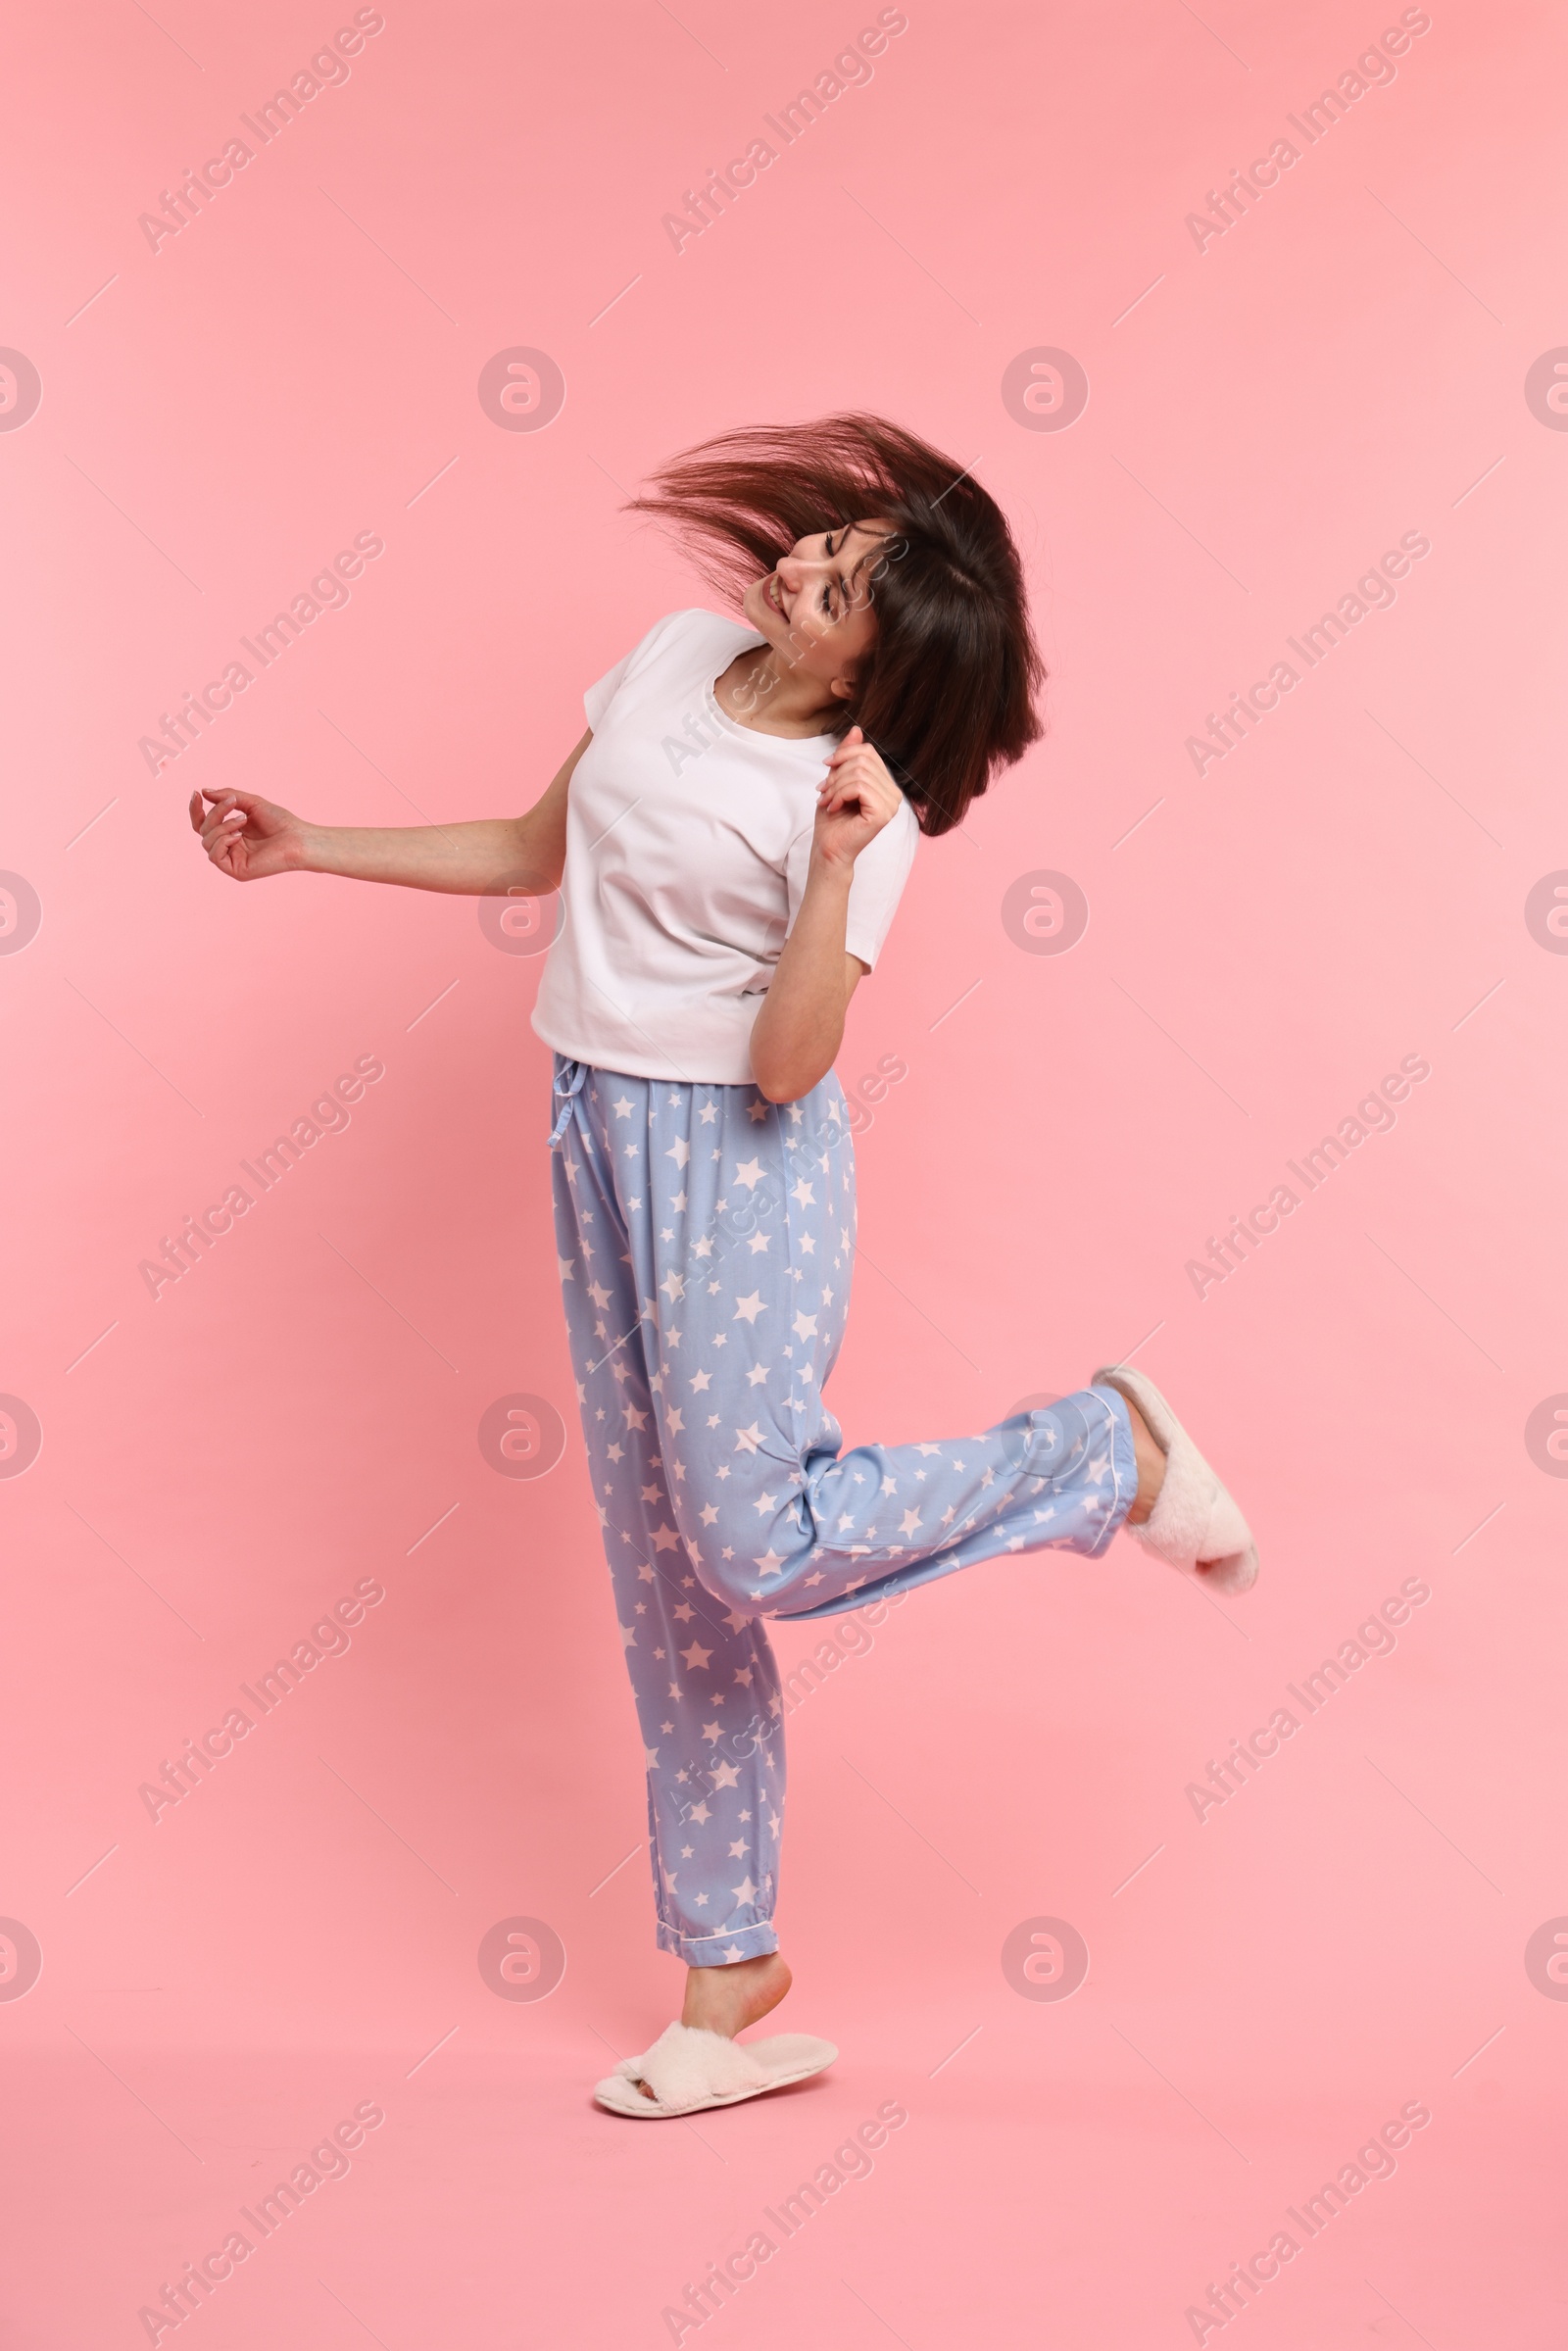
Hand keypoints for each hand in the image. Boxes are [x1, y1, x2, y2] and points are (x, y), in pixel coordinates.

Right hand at [189, 787, 305, 880]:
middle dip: (215, 814)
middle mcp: (228, 846)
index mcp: (230, 831)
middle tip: (232, 804)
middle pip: (203, 830)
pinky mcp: (236, 870)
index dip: (195, 810)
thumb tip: (203, 792)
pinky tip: (238, 836)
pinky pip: (214, 856)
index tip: (196, 794)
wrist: (298, 838)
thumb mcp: (251, 803)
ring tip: (242, 820)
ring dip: (221, 826)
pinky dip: (222, 841)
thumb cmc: (280, 822)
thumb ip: (227, 796)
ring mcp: (231, 859)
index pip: (203, 823)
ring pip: (206, 842)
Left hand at [813, 727, 899, 868]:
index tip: (827, 767)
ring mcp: (891, 804)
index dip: (844, 754)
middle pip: (863, 761)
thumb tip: (857, 729)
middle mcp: (893, 793)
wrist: (828, 848)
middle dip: (837, 774)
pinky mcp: (883, 813)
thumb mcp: (837, 780)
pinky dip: (840, 794)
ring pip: (859, 774)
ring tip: (827, 801)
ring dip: (835, 786)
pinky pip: (860, 787)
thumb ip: (848, 756)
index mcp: (885, 784)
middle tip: (823, 792)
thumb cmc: (832, 819)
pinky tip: (834, 807)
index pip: (868, 751)